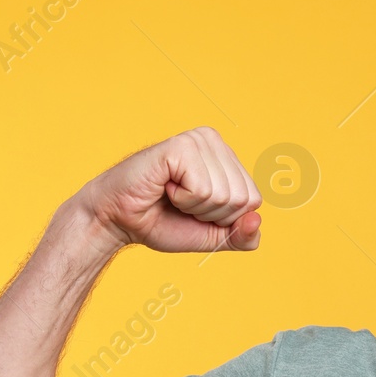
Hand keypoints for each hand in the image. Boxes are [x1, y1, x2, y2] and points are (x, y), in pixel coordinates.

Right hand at [75, 126, 262, 253]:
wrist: (118, 221)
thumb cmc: (162, 222)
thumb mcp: (213, 236)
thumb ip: (242, 235)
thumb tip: (257, 219)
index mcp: (226, 157)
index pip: (253, 201)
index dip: (224, 218)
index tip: (196, 210)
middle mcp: (215, 142)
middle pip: (242, 199)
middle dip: (211, 214)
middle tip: (181, 203)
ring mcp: (199, 140)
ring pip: (223, 195)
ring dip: (194, 207)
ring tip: (171, 194)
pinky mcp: (181, 146)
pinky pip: (203, 189)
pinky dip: (183, 199)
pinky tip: (165, 187)